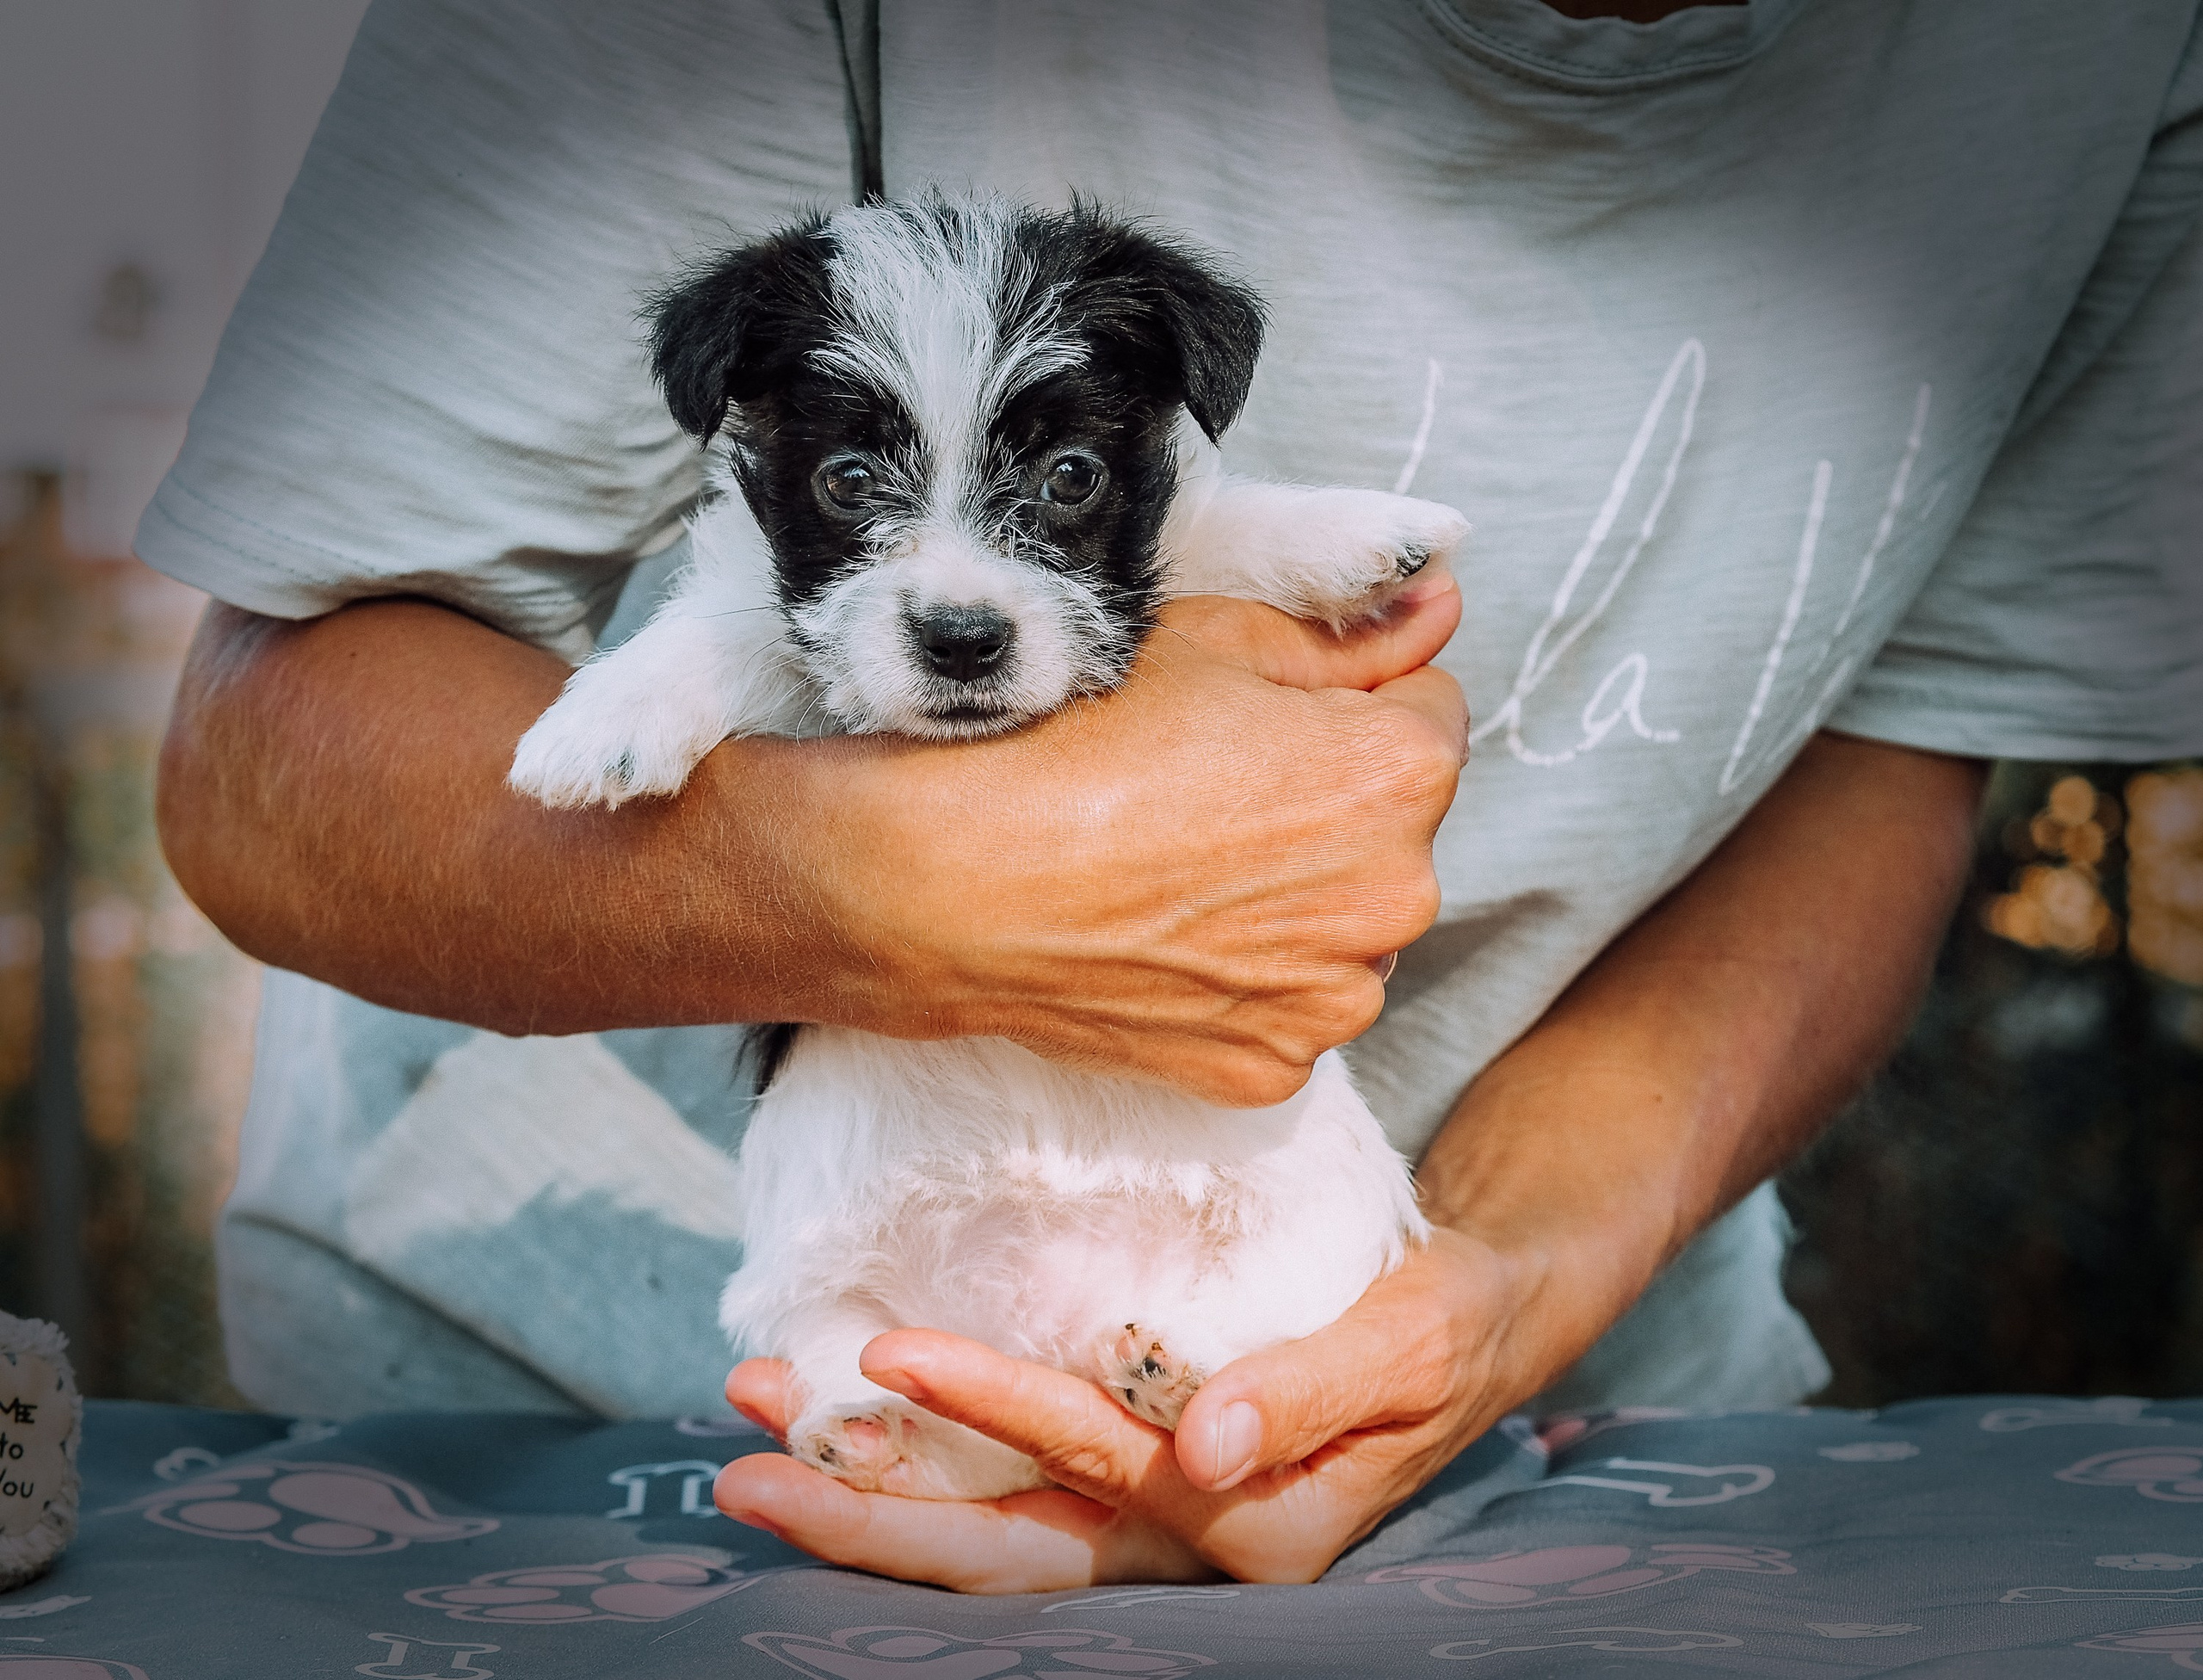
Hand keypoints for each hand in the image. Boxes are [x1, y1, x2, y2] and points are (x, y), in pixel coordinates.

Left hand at [712, 1227, 1545, 1591]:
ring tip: (751, 1422)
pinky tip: (833, 1416)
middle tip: (743, 1465)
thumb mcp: (1409, 1341)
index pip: (1093, 1473)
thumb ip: (1315, 1385)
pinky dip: (912, 1463)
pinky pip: (1004, 1492)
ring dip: (866, 1490)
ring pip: (987, 1533)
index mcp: (1255, 1530)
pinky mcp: (1125, 1486)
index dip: (987, 1414)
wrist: (1464, 1325)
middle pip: (1005, 1555)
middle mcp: (1183, 1550)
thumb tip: (1207, 1441)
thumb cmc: (1448, 1324)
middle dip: (870, 1518)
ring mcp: (1145, 1527)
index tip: (890, 1348)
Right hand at [792, 569, 1467, 1104]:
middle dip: (1327, 807)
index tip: (1263, 720)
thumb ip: (1349, 636)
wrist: (944, 882)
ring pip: (1344, 924)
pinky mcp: (1272, 1069)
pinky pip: (1288, 1006)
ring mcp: (1333, 998)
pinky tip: (1164, 939)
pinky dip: (1244, 978)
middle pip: (1392, 830)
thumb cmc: (1068, 748)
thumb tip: (1440, 606)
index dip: (1344, 706)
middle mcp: (1397, 898)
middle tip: (1207, 793)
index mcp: (1400, 777)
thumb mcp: (1211, 644)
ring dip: (1294, 899)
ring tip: (1178, 870)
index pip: (1430, 715)